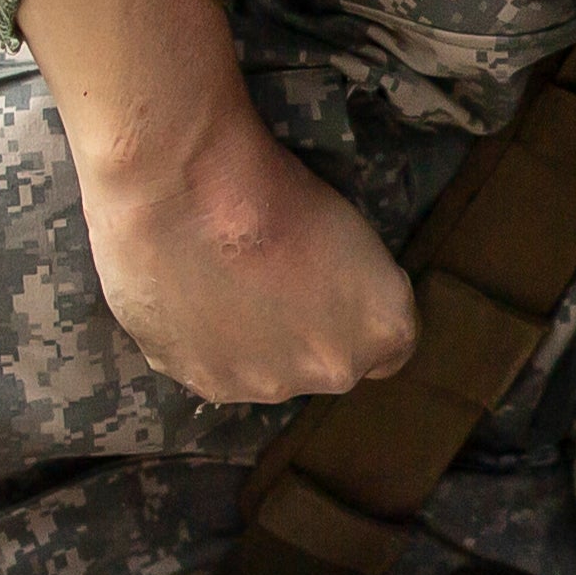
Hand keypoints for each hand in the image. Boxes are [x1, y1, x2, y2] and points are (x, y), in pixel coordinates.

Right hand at [78, 106, 421, 404]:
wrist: (189, 192)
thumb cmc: (281, 189)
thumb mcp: (352, 234)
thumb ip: (356, 289)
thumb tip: (332, 302)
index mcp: (384, 326)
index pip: (389, 349)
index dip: (358, 321)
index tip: (331, 292)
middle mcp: (334, 372)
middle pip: (325, 363)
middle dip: (306, 334)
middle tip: (270, 284)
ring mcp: (269, 385)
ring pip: (268, 374)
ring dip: (253, 346)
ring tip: (219, 290)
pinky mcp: (208, 384)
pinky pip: (214, 369)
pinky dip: (203, 345)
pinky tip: (186, 301)